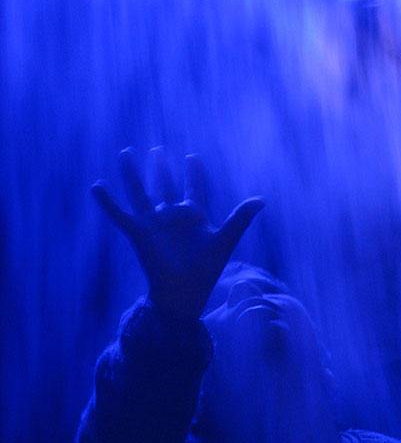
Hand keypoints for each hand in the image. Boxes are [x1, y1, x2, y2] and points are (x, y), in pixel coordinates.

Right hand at [91, 147, 263, 318]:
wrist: (184, 292)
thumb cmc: (206, 270)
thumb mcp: (225, 240)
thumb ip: (241, 218)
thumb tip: (262, 200)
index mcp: (194, 217)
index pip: (193, 188)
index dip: (194, 174)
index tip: (193, 158)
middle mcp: (172, 217)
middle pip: (166, 186)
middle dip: (163, 169)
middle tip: (159, 150)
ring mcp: (154, 223)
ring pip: (141, 192)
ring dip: (133, 174)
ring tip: (126, 153)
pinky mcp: (138, 233)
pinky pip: (119, 214)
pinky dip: (107, 202)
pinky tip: (96, 186)